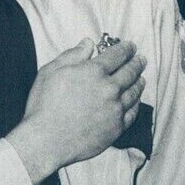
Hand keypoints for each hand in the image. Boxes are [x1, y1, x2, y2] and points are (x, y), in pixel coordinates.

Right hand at [4, 39, 146, 183]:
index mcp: (94, 72)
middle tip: (142, 59)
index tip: (131, 46)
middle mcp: (110, 88)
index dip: (126, 49)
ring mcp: (115, 109)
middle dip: (137, 63)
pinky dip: (136, 103)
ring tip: (141, 78)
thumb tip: (88, 43)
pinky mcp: (117, 127)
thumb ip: (72, 55)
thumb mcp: (51, 72)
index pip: (117, 55)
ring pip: (134, 92)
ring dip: (139, 82)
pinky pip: (132, 112)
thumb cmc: (43, 105)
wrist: (45, 140)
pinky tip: (135, 100)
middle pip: (130, 72)